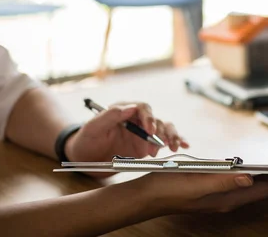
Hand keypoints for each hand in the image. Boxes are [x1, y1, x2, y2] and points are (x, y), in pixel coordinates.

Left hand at [65, 102, 187, 170]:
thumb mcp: (92, 128)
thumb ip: (109, 116)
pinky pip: (164, 142)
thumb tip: (129, 108)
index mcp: (124, 112)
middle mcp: (136, 120)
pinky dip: (176, 141)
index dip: (148, 118)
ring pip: (164, 129)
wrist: (84, 160)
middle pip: (156, 120)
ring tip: (174, 147)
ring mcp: (143, 134)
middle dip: (162, 131)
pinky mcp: (146, 146)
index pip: (142, 108)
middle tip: (163, 143)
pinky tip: (183, 145)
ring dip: (172, 136)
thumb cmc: (85, 141)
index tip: (149, 131)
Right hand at [137, 172, 267, 214]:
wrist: (149, 194)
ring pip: (251, 188)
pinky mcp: (212, 190)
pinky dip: (252, 177)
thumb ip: (224, 180)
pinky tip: (254, 171)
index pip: (263, 189)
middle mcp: (227, 199)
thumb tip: (250, 177)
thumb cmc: (171, 186)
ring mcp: (220, 196)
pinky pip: (239, 185)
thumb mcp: (198, 181)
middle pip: (261, 190)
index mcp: (227, 197)